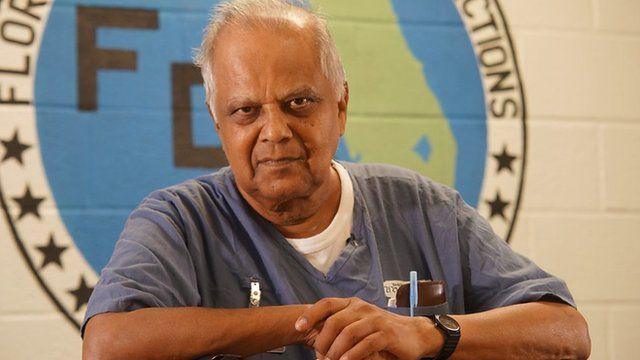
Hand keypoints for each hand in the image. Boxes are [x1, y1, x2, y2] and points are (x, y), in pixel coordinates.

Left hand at [295, 297, 442, 359]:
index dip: (310, 314)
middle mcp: (362, 308)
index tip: (298, 327)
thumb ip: (341, 326)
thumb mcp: (359, 325)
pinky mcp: (387, 333)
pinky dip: (353, 355)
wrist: (415, 335)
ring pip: (348, 333)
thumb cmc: (382, 332)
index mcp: (352, 304)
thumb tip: (315, 338)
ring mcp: (375, 319)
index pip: (326, 304)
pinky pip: (365, 344)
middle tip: (320, 357)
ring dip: (336, 351)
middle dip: (323, 342)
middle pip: (334, 322)